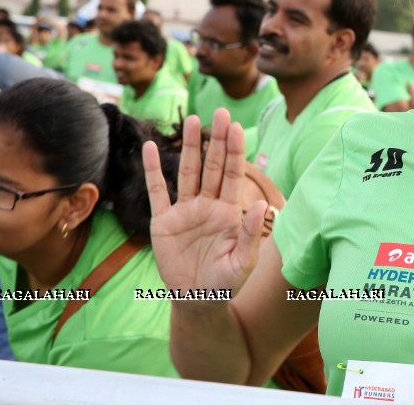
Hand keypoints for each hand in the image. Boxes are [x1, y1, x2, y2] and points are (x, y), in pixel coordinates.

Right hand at [143, 109, 266, 302]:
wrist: (197, 300)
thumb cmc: (226, 282)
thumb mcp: (243, 261)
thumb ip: (250, 234)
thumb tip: (263, 205)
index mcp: (229, 211)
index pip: (233, 174)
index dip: (234, 150)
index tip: (235, 126)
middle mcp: (208, 205)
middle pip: (212, 165)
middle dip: (216, 139)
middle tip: (219, 112)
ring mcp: (185, 211)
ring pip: (187, 172)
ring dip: (190, 146)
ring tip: (191, 118)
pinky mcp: (164, 221)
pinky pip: (157, 191)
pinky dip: (153, 170)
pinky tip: (150, 148)